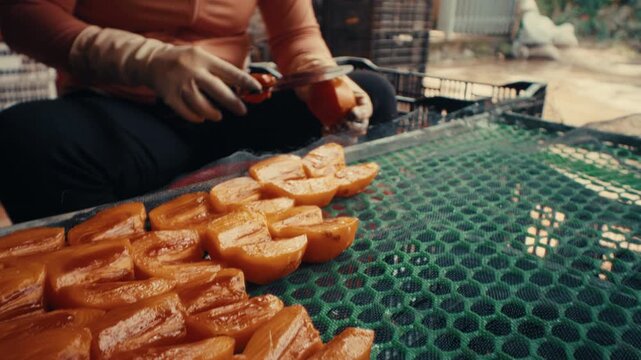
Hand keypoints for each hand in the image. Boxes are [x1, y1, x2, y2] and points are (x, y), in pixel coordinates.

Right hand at [146, 46, 261, 122]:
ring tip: (218, 115)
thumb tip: (241, 85)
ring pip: (203, 106)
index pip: (230, 72)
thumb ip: (219, 69)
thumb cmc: (184, 60)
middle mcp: (194, 72)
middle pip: (219, 91)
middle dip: (234, 103)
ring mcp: (181, 85)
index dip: (246, 81)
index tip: (257, 89)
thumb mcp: (202, 57)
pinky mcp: (170, 96)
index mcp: (204, 60)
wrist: (152, 61)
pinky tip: (201, 117)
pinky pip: (187, 113)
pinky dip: (197, 118)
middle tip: (242, 111)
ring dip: (214, 114)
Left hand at [328, 76, 372, 136]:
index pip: (366, 111)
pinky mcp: (337, 130)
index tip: (350, 113)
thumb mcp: (328, 72)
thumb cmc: (323, 75)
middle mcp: (358, 114)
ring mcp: (348, 124)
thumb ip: (330, 73)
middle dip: (350, 128)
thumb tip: (330, 76)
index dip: (361, 114)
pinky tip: (324, 130)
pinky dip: (333, 139)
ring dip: (342, 137)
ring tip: (331, 129)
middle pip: (361, 128)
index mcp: (362, 100)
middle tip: (338, 124)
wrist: (313, 84)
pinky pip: (339, 140)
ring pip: (351, 138)